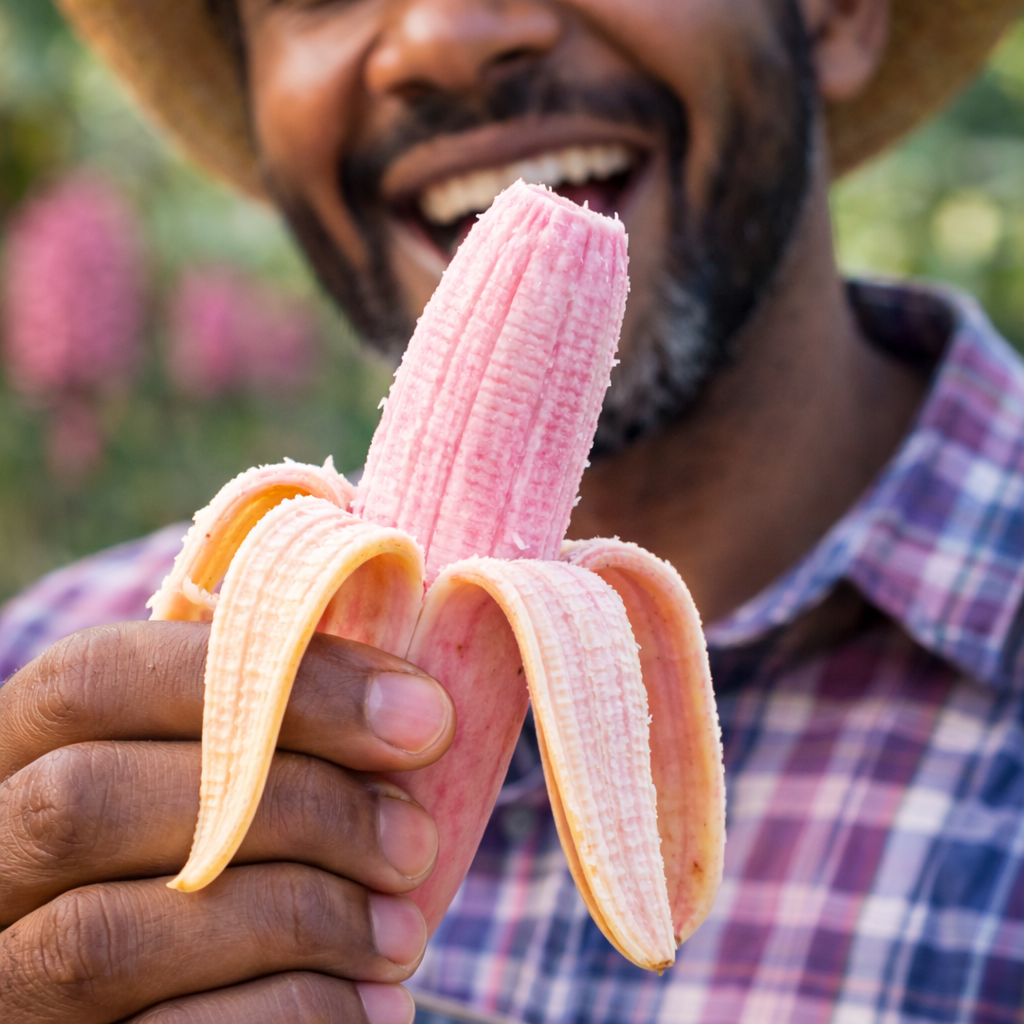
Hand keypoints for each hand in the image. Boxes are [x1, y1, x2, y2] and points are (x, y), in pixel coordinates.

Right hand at [0, 621, 454, 1022]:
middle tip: (414, 840)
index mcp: (21, 750)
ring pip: (111, 935)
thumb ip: (271, 724)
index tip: (423, 715)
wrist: (179, 989)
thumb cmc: (227, 851)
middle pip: (93, 799)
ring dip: (300, 919)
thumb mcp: (228, 772)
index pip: (101, 676)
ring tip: (402, 933)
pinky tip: (371, 1005)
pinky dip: (293, 1015)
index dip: (277, 684)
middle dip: (294, 807)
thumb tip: (417, 707)